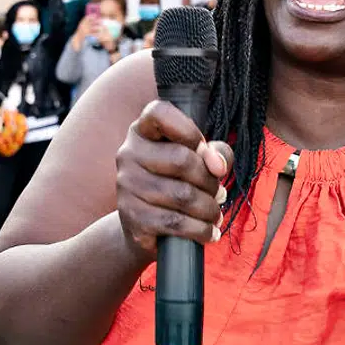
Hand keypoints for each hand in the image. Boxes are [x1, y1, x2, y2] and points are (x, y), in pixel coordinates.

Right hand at [115, 102, 232, 255]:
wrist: (144, 227)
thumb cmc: (175, 185)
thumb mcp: (197, 162)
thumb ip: (215, 153)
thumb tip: (217, 164)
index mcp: (142, 132)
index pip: (159, 112)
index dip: (187, 129)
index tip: (201, 147)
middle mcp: (128, 154)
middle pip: (182, 159)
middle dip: (209, 181)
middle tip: (217, 193)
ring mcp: (127, 186)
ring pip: (183, 195)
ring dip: (209, 209)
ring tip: (214, 214)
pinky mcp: (132, 217)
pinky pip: (176, 223)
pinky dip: (200, 230)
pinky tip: (209, 232)